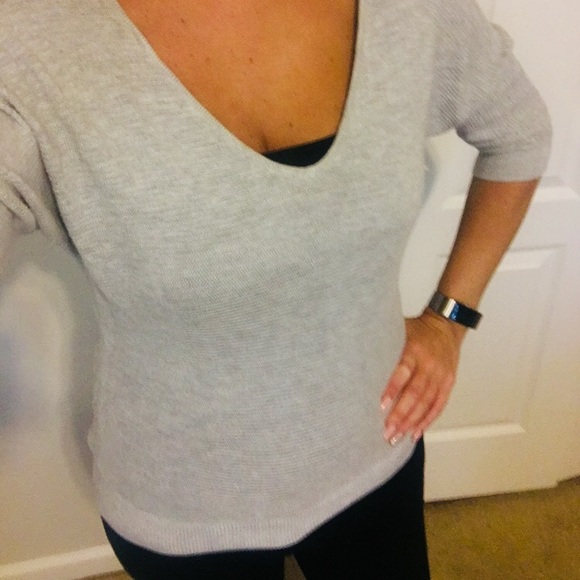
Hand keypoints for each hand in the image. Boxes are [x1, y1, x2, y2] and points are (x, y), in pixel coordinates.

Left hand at [380, 309, 464, 443]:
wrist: (445, 326)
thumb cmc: (416, 331)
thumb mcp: (399, 331)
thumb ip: (384, 345)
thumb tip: (355, 357)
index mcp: (414, 350)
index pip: (403, 372)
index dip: (393, 389)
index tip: (381, 405)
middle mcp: (429, 364)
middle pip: (415, 393)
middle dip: (401, 414)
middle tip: (387, 431)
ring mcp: (441, 376)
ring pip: (426, 403)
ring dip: (411, 422)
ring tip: (396, 437)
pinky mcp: (448, 384)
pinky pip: (438, 406)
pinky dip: (427, 421)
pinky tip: (415, 433)